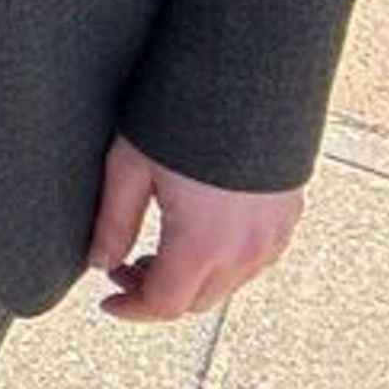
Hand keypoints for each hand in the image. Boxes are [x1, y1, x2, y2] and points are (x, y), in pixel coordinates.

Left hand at [87, 133, 302, 320]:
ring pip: (228, 283)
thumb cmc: (181, 116)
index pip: (164, 305)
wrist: (247, 79)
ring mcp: (272, 237)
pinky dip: (222, 260)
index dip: (132, 310)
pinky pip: (253, 259)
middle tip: (126, 267)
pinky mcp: (288, 217)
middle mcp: (244, 252)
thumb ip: (113, 222)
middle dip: (158, 293)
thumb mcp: (129, 166)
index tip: (108, 302)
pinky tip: (199, 230)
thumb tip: (100, 262)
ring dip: (191, 277)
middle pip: (197, 301)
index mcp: (201, 246)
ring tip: (159, 246)